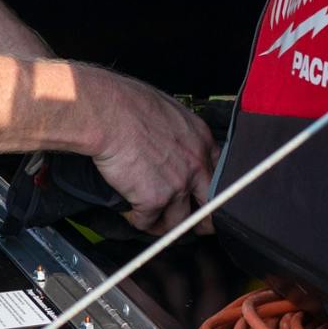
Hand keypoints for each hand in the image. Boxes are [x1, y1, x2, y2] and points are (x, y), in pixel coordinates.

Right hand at [84, 71, 217, 233]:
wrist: (109, 114)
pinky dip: (138, 220)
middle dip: (202, 220)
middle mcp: (195, 165)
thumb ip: (178, 133)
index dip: (210, 189)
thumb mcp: (168, 110)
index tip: (203, 197)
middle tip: (194, 225)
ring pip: (179, 221)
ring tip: (154, 221)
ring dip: (166, 224)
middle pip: (210, 205)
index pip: (218, 173)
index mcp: (201, 140)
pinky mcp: (153, 200)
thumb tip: (169, 143)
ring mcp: (177, 185)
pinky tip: (131, 214)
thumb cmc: (129, 103)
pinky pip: (147, 221)